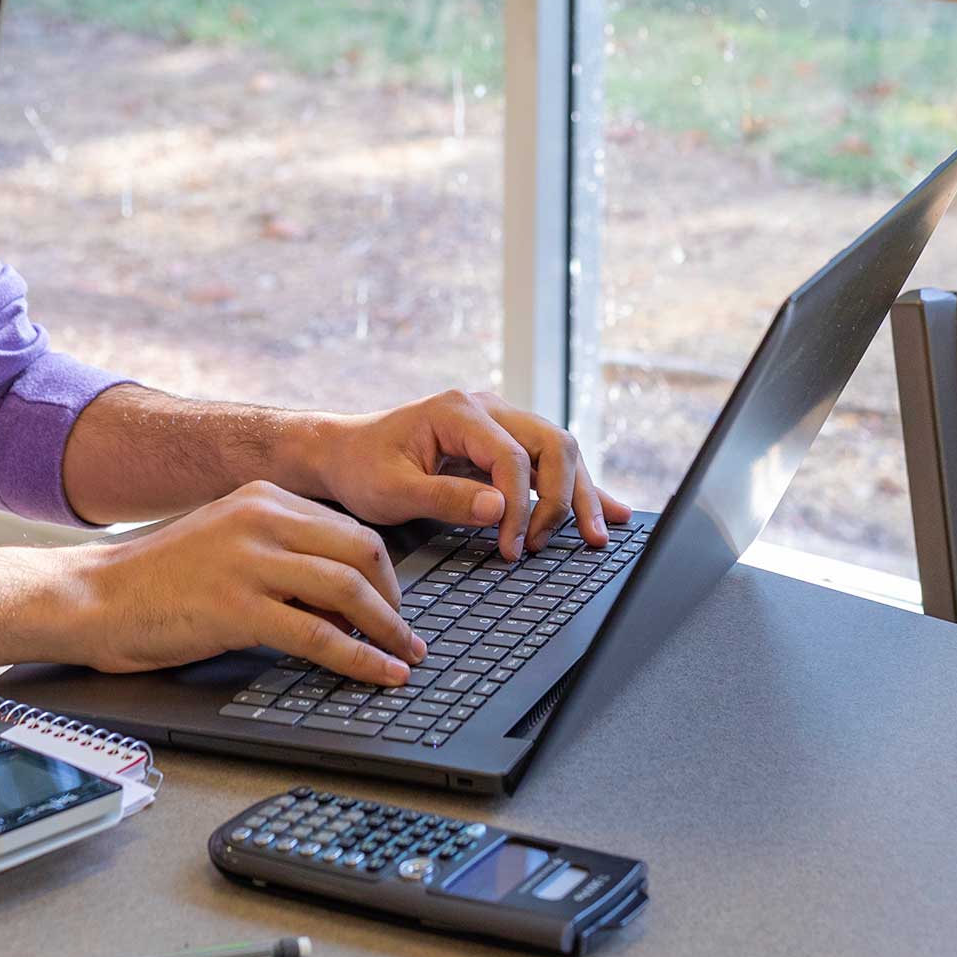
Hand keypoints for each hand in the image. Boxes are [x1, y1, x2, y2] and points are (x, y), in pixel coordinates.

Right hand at [53, 482, 421, 685]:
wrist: (94, 597)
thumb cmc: (156, 580)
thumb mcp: (225, 544)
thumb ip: (279, 554)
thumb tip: (339, 597)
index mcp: (262, 497)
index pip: (348, 526)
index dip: (383, 571)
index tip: (395, 604)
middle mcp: (261, 518)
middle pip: (362, 549)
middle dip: (395, 597)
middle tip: (404, 633)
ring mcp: (249, 560)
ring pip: (348, 588)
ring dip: (387, 629)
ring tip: (404, 657)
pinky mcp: (236, 606)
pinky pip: (318, 634)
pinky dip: (359, 658)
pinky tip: (379, 674)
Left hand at [301, 389, 630, 560]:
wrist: (344, 452)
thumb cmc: (362, 468)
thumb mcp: (391, 490)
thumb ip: (445, 499)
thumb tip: (499, 510)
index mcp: (458, 412)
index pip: (513, 457)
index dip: (519, 505)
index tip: (510, 547)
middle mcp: (487, 409)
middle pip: (553, 444)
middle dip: (562, 498)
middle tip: (545, 545)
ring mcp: (499, 422)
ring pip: (561, 451)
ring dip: (580, 494)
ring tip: (595, 537)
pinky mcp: (504, 443)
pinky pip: (551, 462)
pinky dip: (579, 488)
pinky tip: (611, 511)